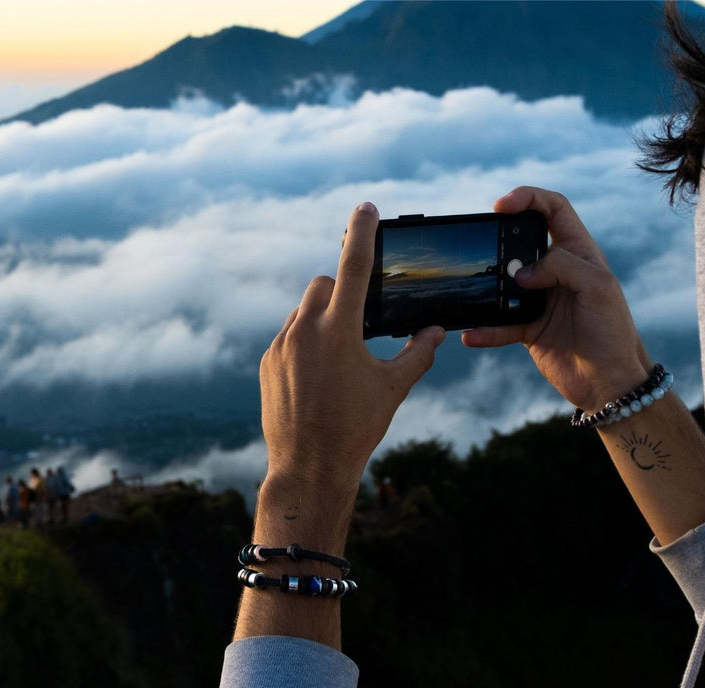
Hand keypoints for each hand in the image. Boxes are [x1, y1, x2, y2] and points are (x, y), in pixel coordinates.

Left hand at [259, 202, 444, 502]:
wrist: (308, 467)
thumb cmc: (355, 428)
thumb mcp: (393, 388)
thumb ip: (419, 353)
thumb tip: (438, 331)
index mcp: (339, 330)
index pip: (354, 265)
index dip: (361, 232)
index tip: (365, 208)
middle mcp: (305, 330)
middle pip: (324, 284)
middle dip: (342, 293)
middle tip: (358, 324)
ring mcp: (280, 345)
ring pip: (303, 311)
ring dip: (322, 319)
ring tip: (338, 358)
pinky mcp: (267, 362)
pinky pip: (287, 336)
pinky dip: (304, 342)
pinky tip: (317, 375)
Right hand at [462, 187, 650, 411]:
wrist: (609, 383)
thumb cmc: (613, 331)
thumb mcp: (598, 287)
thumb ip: (563, 266)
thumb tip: (522, 272)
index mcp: (579, 252)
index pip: (554, 209)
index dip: (529, 198)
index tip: (502, 204)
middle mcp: (556, 272)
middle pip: (520, 241)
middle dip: (500, 240)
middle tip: (487, 248)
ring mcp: (539, 299)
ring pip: (504, 281)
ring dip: (489, 286)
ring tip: (480, 291)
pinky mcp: (527, 328)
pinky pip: (498, 324)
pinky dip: (484, 329)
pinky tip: (472, 334)